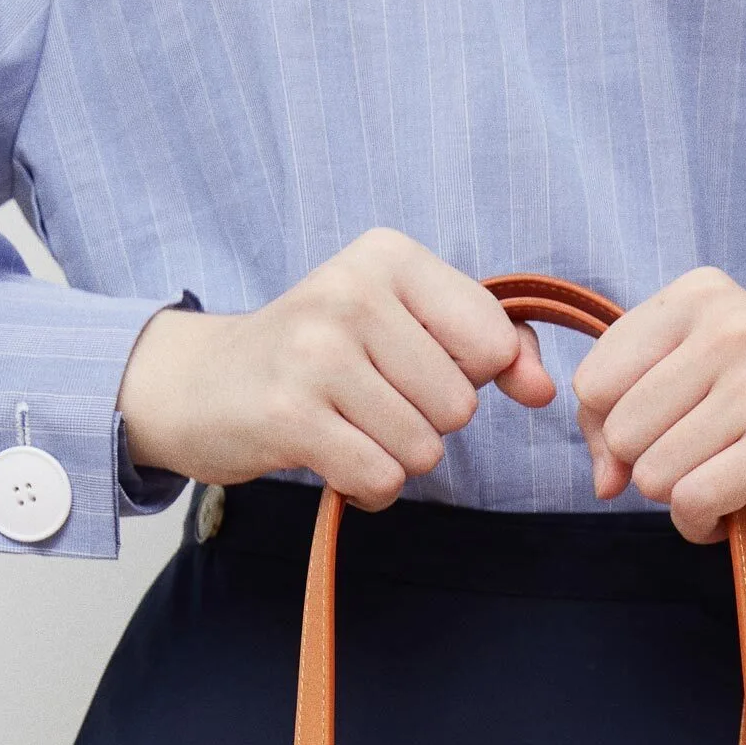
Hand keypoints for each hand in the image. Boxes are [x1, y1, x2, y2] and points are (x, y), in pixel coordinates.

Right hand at [117, 228, 555, 504]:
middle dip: (425, 424)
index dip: (469, 378)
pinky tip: (334, 459)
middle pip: (458, 406)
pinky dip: (367, 487)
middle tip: (369, 402)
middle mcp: (351, 293)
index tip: (417, 369)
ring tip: (348, 429)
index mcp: (388, 257)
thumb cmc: (318, 356)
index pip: (491, 342)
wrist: (202, 383)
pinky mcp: (290, 415)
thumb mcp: (401, 323)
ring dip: (394, 460)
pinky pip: (380, 478)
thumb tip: (542, 387)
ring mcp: (317, 354)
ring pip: (423, 449)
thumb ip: (486, 343)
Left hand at [573, 268, 745, 542]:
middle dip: (649, 467)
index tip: (655, 439)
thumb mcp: (702, 378)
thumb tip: (601, 479)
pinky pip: (693, 502)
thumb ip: (629, 413)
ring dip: (682, 498)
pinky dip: (703, 525)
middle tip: (706, 458)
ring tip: (729, 477)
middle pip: (619, 432)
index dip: (607, 430)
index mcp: (700, 296)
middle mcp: (729, 326)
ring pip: (652, 473)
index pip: (595, 380)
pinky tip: (735, 510)